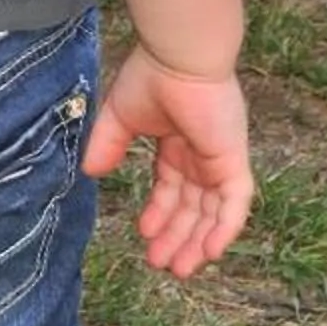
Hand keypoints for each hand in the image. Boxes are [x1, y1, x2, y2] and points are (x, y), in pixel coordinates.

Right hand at [82, 49, 253, 277]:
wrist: (178, 57)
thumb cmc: (150, 76)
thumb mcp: (119, 117)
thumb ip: (107, 145)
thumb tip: (91, 172)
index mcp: (178, 144)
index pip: (172, 188)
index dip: (160, 213)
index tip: (143, 233)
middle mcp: (202, 156)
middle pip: (193, 207)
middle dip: (178, 237)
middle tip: (161, 264)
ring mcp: (220, 160)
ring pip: (213, 213)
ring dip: (198, 242)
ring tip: (180, 268)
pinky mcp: (233, 161)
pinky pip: (236, 204)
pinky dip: (225, 229)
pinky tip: (209, 252)